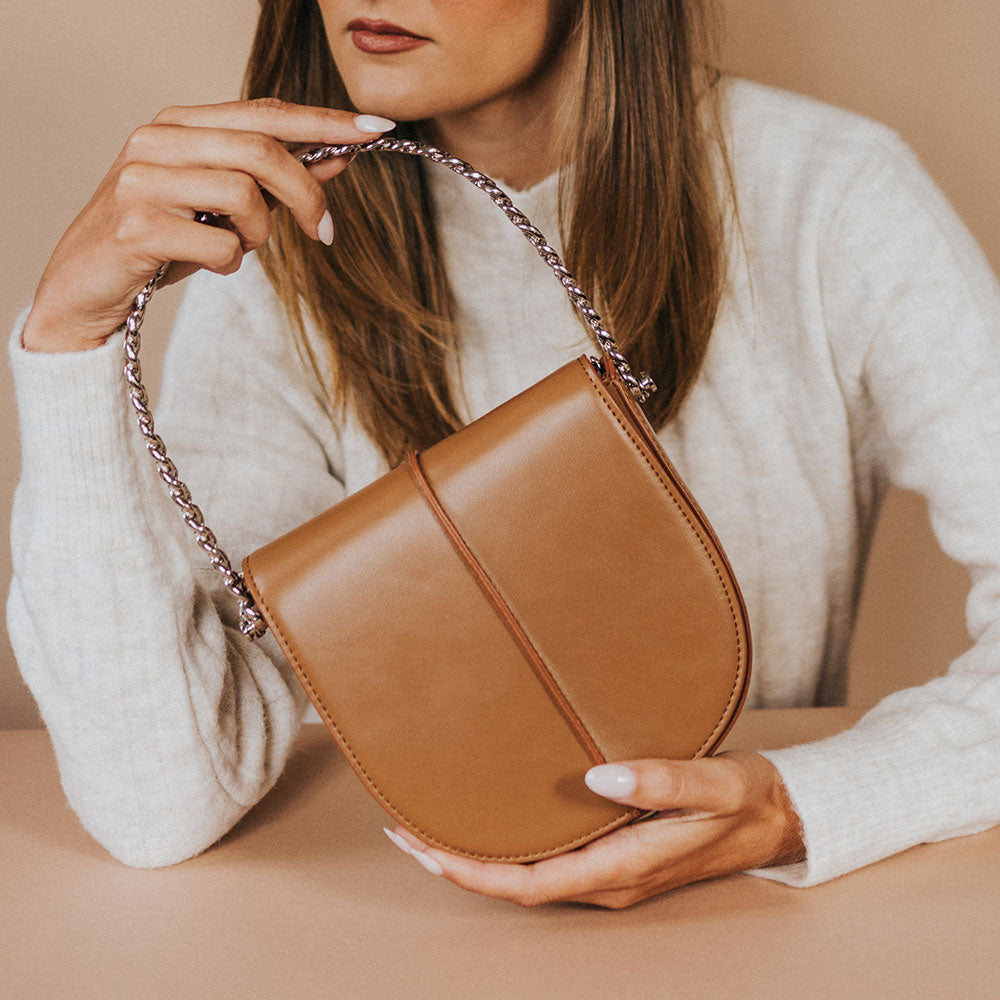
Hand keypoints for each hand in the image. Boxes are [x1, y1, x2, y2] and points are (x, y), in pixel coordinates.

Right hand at [21, 99, 394, 352]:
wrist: (85, 290)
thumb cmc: (159, 244)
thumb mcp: (222, 209)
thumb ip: (276, 180)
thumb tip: (340, 155)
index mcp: (181, 126)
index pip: (264, 112)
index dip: (324, 121)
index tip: (375, 129)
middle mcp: (158, 140)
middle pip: (261, 149)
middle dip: (306, 193)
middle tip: (323, 231)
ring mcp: (142, 179)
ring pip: (243, 193)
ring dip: (258, 234)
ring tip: (236, 248)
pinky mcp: (135, 225)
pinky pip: (219, 243)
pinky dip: (228, 262)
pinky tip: (207, 264)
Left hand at [385, 752, 804, 908]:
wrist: (777, 814)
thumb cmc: (745, 797)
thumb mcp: (713, 783)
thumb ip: (661, 779)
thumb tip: (597, 780)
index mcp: (624, 869)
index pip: (531, 884)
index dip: (473, 873)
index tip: (425, 848)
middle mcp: (609, 878)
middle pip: (518, 885)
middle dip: (460, 865)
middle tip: (408, 828)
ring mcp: (611, 868)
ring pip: (531, 874)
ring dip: (480, 856)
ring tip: (435, 823)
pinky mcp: (614, 851)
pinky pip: (549, 858)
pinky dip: (511, 844)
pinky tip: (495, 817)